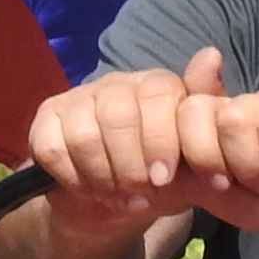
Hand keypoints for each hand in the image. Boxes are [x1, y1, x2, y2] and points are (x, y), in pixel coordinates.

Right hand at [25, 61, 211, 253]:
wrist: (117, 204)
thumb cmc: (163, 179)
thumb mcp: (196, 160)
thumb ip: (207, 117)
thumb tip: (212, 54)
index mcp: (156, 86)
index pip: (157, 94)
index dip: (160, 140)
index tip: (164, 178)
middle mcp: (116, 84)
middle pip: (118, 115)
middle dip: (131, 165)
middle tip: (140, 195)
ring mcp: (78, 99)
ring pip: (85, 135)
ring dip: (104, 177)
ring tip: (119, 198)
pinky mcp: (46, 120)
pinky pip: (53, 148)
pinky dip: (74, 178)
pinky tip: (91, 192)